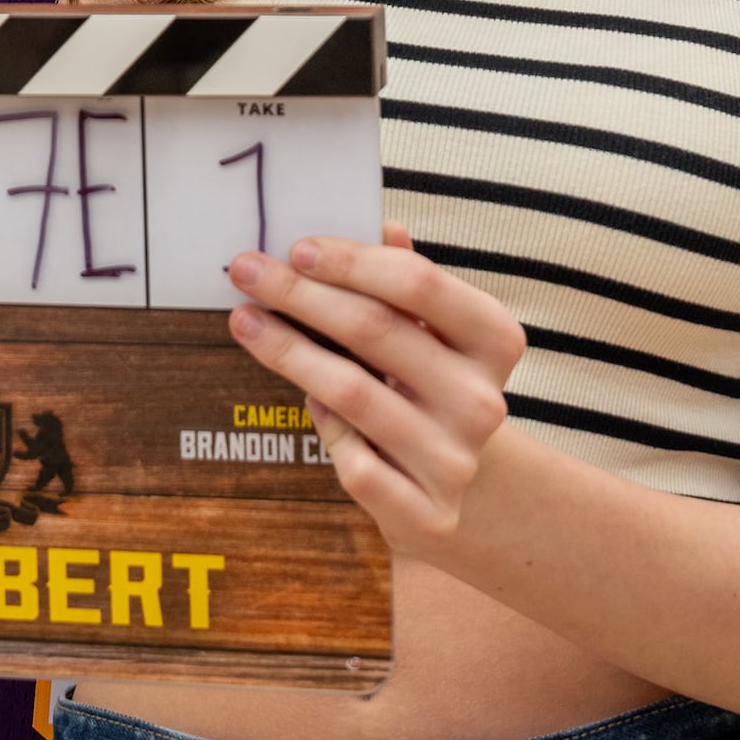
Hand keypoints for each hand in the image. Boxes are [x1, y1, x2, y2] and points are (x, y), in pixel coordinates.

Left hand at [224, 221, 525, 546]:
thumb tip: (383, 225)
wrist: (465, 491)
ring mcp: (456, 461)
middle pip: (375, 331)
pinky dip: (324, 427)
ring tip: (245, 322)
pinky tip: (308, 403)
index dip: (352, 261)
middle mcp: (483, 400)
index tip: (295, 247)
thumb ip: (409, 282)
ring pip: (351, 393)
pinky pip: (352, 462)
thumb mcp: (437, 333)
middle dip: (300, 295)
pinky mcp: (427, 514)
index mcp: (495, 340)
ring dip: (288, 351)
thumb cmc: (432, 388)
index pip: (418, 284)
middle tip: (246, 271)